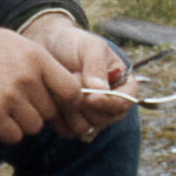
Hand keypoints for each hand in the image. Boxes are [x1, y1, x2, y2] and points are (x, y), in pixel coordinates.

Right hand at [0, 11, 133, 143]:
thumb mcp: (11, 42)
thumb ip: (39, 63)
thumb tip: (66, 87)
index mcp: (35, 57)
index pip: (71, 90)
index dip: (69, 104)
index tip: (61, 107)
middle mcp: (25, 77)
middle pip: (51, 112)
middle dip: (39, 112)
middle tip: (18, 104)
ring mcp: (8, 97)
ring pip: (33, 127)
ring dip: (21, 123)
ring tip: (2, 107)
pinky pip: (13, 136)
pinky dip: (5, 132)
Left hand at [18, 12, 136, 139]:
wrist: (49, 47)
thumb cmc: (74, 44)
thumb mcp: (90, 47)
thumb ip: (96, 67)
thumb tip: (100, 91)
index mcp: (123, 84)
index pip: (126, 101)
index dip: (110, 103)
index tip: (91, 97)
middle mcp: (110, 104)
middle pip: (104, 119)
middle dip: (84, 104)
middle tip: (69, 82)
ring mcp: (91, 115)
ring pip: (86, 127)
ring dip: (69, 110)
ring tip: (59, 87)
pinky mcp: (72, 122)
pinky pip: (68, 131)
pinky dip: (58, 118)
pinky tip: (51, 99)